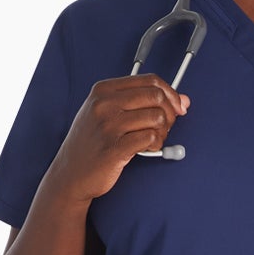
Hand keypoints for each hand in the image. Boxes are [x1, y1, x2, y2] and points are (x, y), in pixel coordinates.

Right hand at [52, 74, 190, 199]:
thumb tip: (182, 100)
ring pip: (157, 117)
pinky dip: (156, 144)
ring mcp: (108, 126)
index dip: (170, 93)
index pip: (149, 80)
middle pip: (156, 96)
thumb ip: (141, 103)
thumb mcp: (107, 114)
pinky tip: (148, 149)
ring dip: (163, 131)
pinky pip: (150, 138)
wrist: (70, 174)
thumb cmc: (92, 143)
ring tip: (154, 140)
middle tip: (168, 126)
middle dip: (171, 112)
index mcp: (103, 90)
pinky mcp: (114, 148)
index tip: (178, 106)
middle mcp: (104, 104)